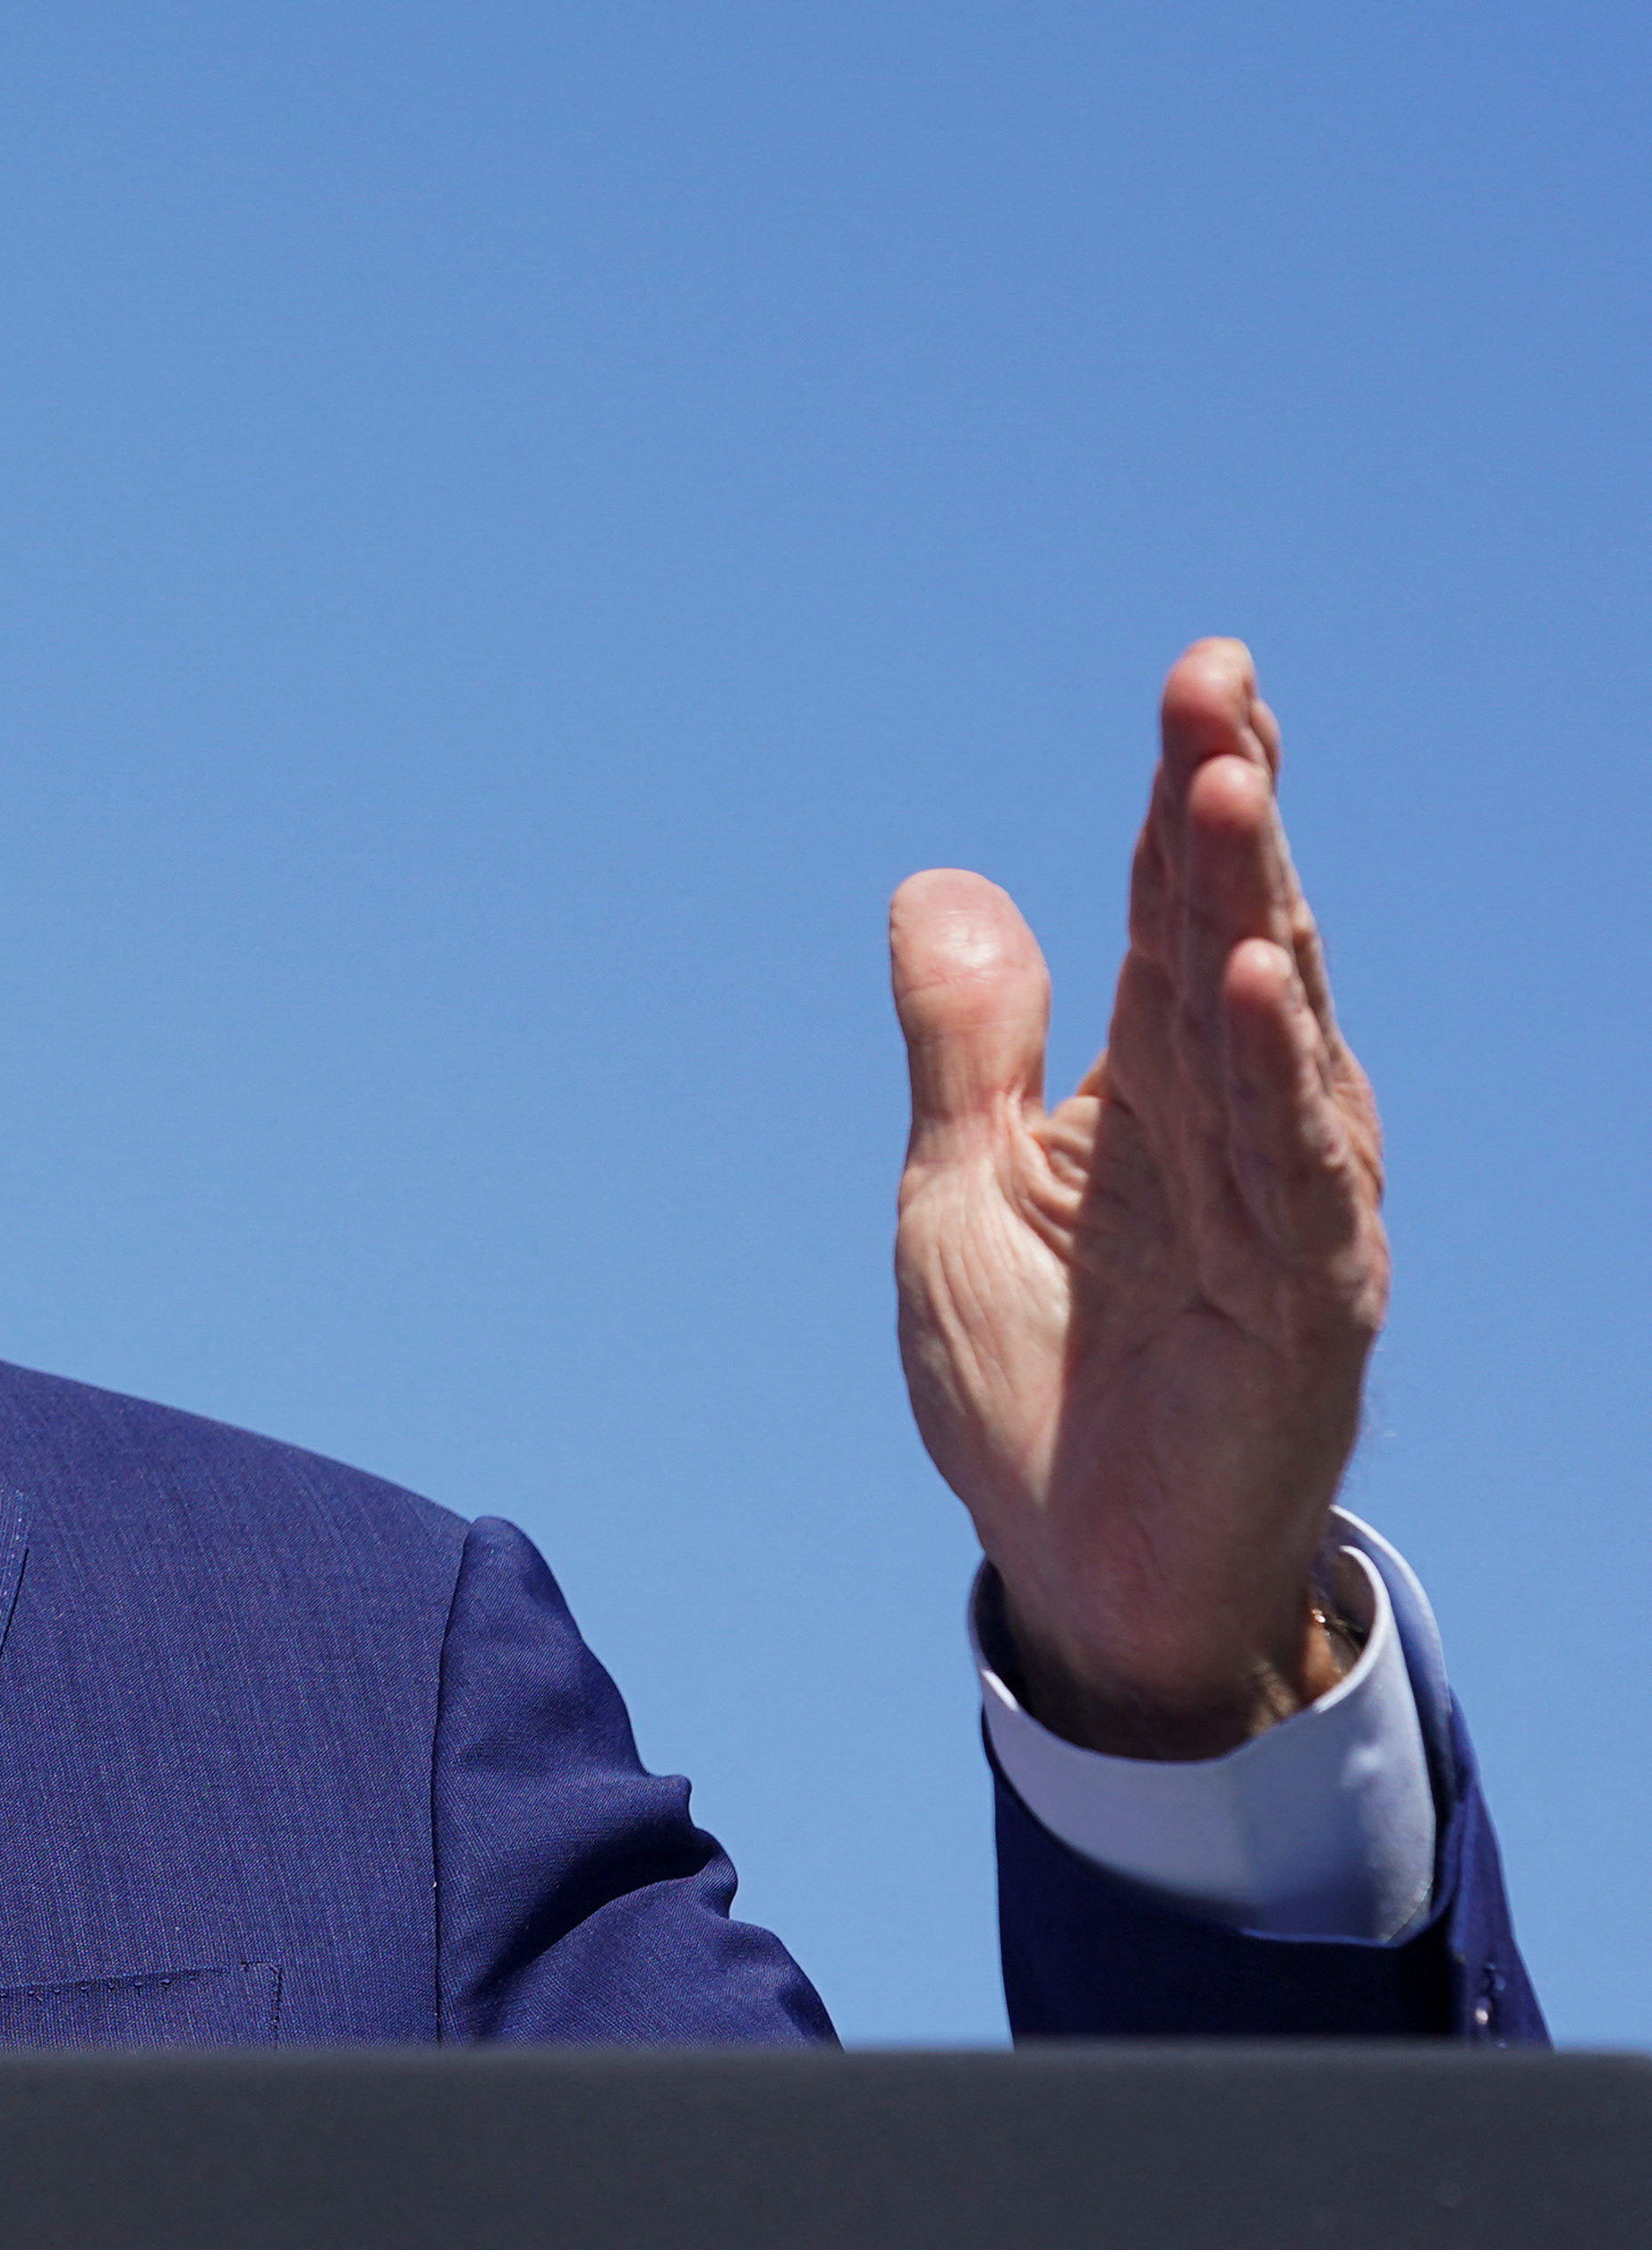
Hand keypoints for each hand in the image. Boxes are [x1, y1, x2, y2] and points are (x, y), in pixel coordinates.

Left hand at [888, 641, 1384, 1760]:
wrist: (1083, 1570)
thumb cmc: (1037, 1381)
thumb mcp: (957, 1190)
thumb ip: (966, 1044)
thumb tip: (946, 884)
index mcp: (1158, 1092)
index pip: (1181, 914)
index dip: (1188, 799)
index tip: (1200, 680)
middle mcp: (1238, 1130)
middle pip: (1238, 940)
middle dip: (1228, 814)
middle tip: (1214, 687)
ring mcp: (1282, 1213)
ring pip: (1274, 1035)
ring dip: (1253, 912)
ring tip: (1226, 793)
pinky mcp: (1303, 1305)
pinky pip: (1293, 1175)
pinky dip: (1276, 1079)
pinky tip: (1258, 986)